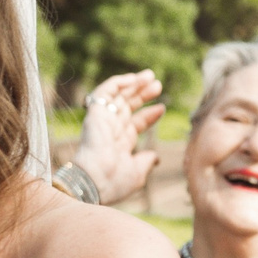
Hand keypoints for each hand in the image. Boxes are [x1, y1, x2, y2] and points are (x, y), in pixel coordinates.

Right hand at [73, 71, 162, 202]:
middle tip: (157, 85)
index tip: (162, 108)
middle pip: (127, 107)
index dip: (148, 116)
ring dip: (133, 85)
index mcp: (119, 144)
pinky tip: (132, 79)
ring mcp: (102, 121)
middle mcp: (110, 130)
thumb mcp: (137, 173)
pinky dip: (118, 84)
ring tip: (150, 76)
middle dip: (142, 95)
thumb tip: (156, 157)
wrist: (95, 181)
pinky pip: (104, 92)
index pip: (134, 124)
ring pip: (118, 97)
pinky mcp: (95, 114)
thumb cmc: (114, 181)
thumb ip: (146, 162)